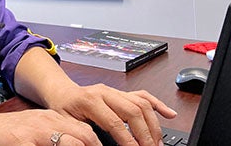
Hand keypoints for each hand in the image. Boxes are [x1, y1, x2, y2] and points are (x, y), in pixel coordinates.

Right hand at [0, 110, 102, 145]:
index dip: (100, 145)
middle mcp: (48, 122)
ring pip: (71, 143)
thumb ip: (57, 137)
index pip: (86, 131)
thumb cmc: (8, 135)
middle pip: (84, 135)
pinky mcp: (23, 142)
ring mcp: (36, 133)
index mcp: (53, 119)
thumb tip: (80, 143)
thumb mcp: (36, 131)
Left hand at [47, 83, 176, 145]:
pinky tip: (169, 114)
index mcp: (90, 99)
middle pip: (133, 111)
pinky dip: (158, 105)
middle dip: (145, 134)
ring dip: (153, 124)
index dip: (128, 140)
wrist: (61, 92)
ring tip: (158, 142)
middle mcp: (105, 92)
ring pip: (141, 103)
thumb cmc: (63, 109)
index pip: (115, 122)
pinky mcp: (121, 92)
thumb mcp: (67, 124)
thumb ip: (84, 135)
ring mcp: (115, 91)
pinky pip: (143, 95)